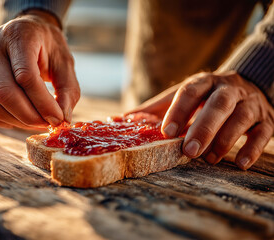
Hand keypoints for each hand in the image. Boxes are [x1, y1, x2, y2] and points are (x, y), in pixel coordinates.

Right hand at [0, 10, 79, 128]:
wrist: (27, 32)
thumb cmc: (48, 46)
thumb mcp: (65, 62)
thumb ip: (68, 90)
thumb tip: (62, 119)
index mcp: (17, 35)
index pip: (25, 75)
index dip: (42, 102)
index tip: (58, 118)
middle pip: (4, 92)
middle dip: (29, 116)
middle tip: (49, 124)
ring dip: (18, 122)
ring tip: (39, 122)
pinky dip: (6, 121)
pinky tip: (24, 119)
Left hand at [130, 71, 273, 169]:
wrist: (248, 84)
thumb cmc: (206, 96)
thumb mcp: (182, 96)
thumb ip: (156, 108)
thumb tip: (122, 120)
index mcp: (204, 82)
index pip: (190, 91)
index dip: (178, 110)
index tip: (166, 131)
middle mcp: (228, 89)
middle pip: (218, 105)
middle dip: (203, 127)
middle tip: (189, 150)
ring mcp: (250, 103)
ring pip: (240, 118)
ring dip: (224, 139)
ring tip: (208, 158)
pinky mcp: (267, 119)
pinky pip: (263, 133)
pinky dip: (252, 148)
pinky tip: (240, 163)